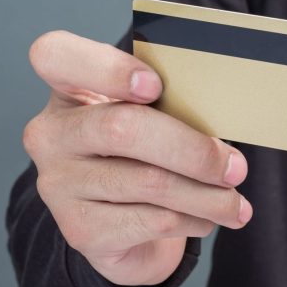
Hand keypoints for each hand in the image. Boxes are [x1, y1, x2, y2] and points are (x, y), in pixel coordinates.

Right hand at [23, 31, 251, 285]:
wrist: (123, 229)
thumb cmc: (143, 157)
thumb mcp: (151, 118)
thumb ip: (169, 105)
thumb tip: (223, 119)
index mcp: (66, 89)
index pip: (55, 56)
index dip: (107, 68)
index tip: (155, 87)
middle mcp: (51, 135)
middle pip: (122, 128)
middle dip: (192, 149)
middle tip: (235, 167)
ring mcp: (59, 185)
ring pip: (148, 182)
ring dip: (206, 195)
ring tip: (236, 202)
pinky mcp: (80, 230)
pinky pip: (152, 221)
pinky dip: (192, 220)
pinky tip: (207, 219)